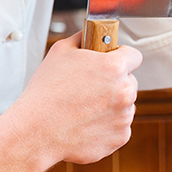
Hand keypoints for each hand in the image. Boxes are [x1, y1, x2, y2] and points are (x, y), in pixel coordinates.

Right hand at [1, 32, 142, 167]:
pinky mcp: (120, 137)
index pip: (134, 55)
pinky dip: (107, 126)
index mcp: (114, 67)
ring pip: (126, 105)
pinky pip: (119, 127)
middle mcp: (125, 91)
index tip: (112, 61)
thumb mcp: (60, 52)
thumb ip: (83, 38)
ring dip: (112, 105)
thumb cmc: (46, 92)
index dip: (121, 56)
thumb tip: (91, 35)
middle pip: (130, 81)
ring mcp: (124, 117)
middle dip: (115, 82)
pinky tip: (86, 123)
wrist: (37, 131)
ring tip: (84, 108)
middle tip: (90, 87)